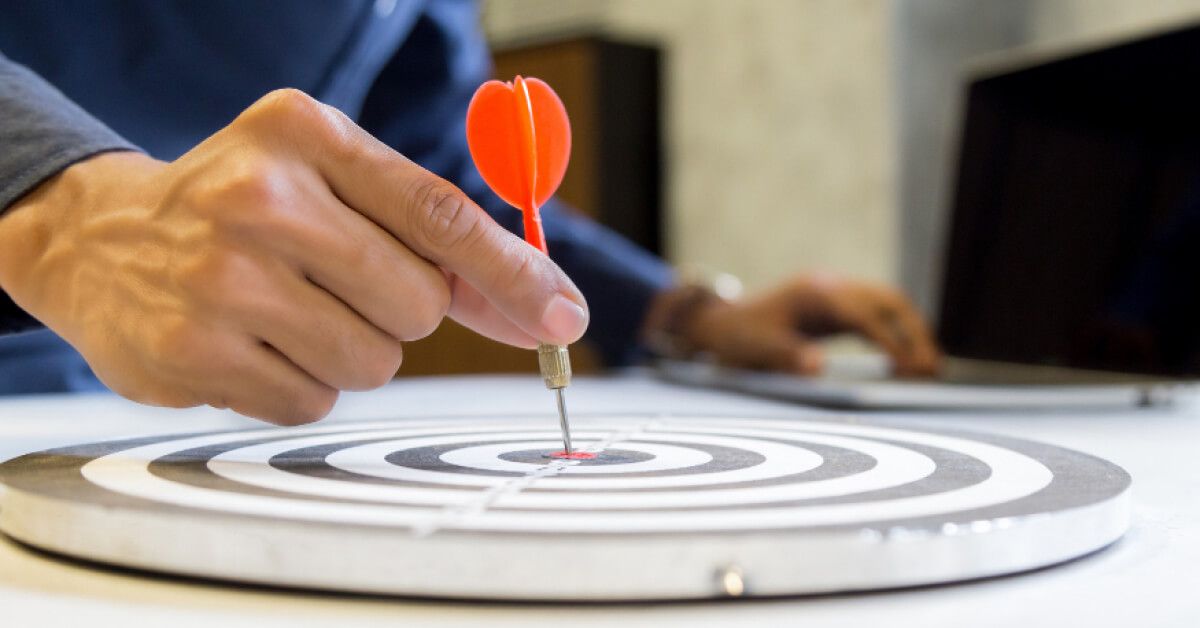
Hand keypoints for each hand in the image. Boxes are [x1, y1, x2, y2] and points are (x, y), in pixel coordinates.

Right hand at [0, 89, 588, 423]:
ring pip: (372, 362)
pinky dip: (302, 385)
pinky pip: (314, 402)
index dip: (512, 273)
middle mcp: (260, 197)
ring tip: (289, 313)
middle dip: (400, 313)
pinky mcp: (193, 351)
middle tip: (339, 286)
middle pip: (416, 304)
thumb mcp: (330, 184)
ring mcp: (220, 277)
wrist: (103, 242)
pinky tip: (255, 345)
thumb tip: (540, 301)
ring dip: (351, 352)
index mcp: (306, 136)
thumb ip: (433, 238)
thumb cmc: (243, 211)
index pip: (438, 213)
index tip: (562, 316)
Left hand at [654, 274, 939, 375]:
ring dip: (911, 332)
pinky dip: (896, 334)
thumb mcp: (756, 350)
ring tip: (928, 369)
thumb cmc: (737, 337)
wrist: (722, 322)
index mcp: (813, 294)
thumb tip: (819, 368)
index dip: (890, 340)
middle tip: (931, 370)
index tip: (909, 368)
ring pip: (888, 304)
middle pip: (888, 300)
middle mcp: (830, 286)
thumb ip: (786, 357)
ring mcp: (836, 292)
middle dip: (915, 332)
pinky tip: (905, 361)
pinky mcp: (837, 306)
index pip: (863, 314)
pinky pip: (876, 314)